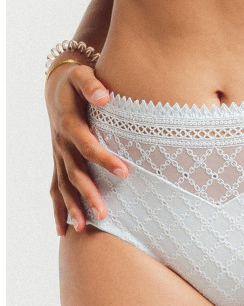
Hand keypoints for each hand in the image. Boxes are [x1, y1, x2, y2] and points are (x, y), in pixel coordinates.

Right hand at [45, 62, 128, 235]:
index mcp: (70, 124)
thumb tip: (104, 95)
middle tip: (105, 213)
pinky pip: (56, 189)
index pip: (88, 146)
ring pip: (64, 185)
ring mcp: (59, 155)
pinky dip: (58, 209)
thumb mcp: (82, 76)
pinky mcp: (59, 162)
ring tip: (84, 228)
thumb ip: (91, 84)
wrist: (56, 87)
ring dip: (73, 207)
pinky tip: (63, 230)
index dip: (105, 159)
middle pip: (75, 172)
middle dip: (89, 193)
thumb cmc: (75, 82)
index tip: (125, 172)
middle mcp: (62, 144)